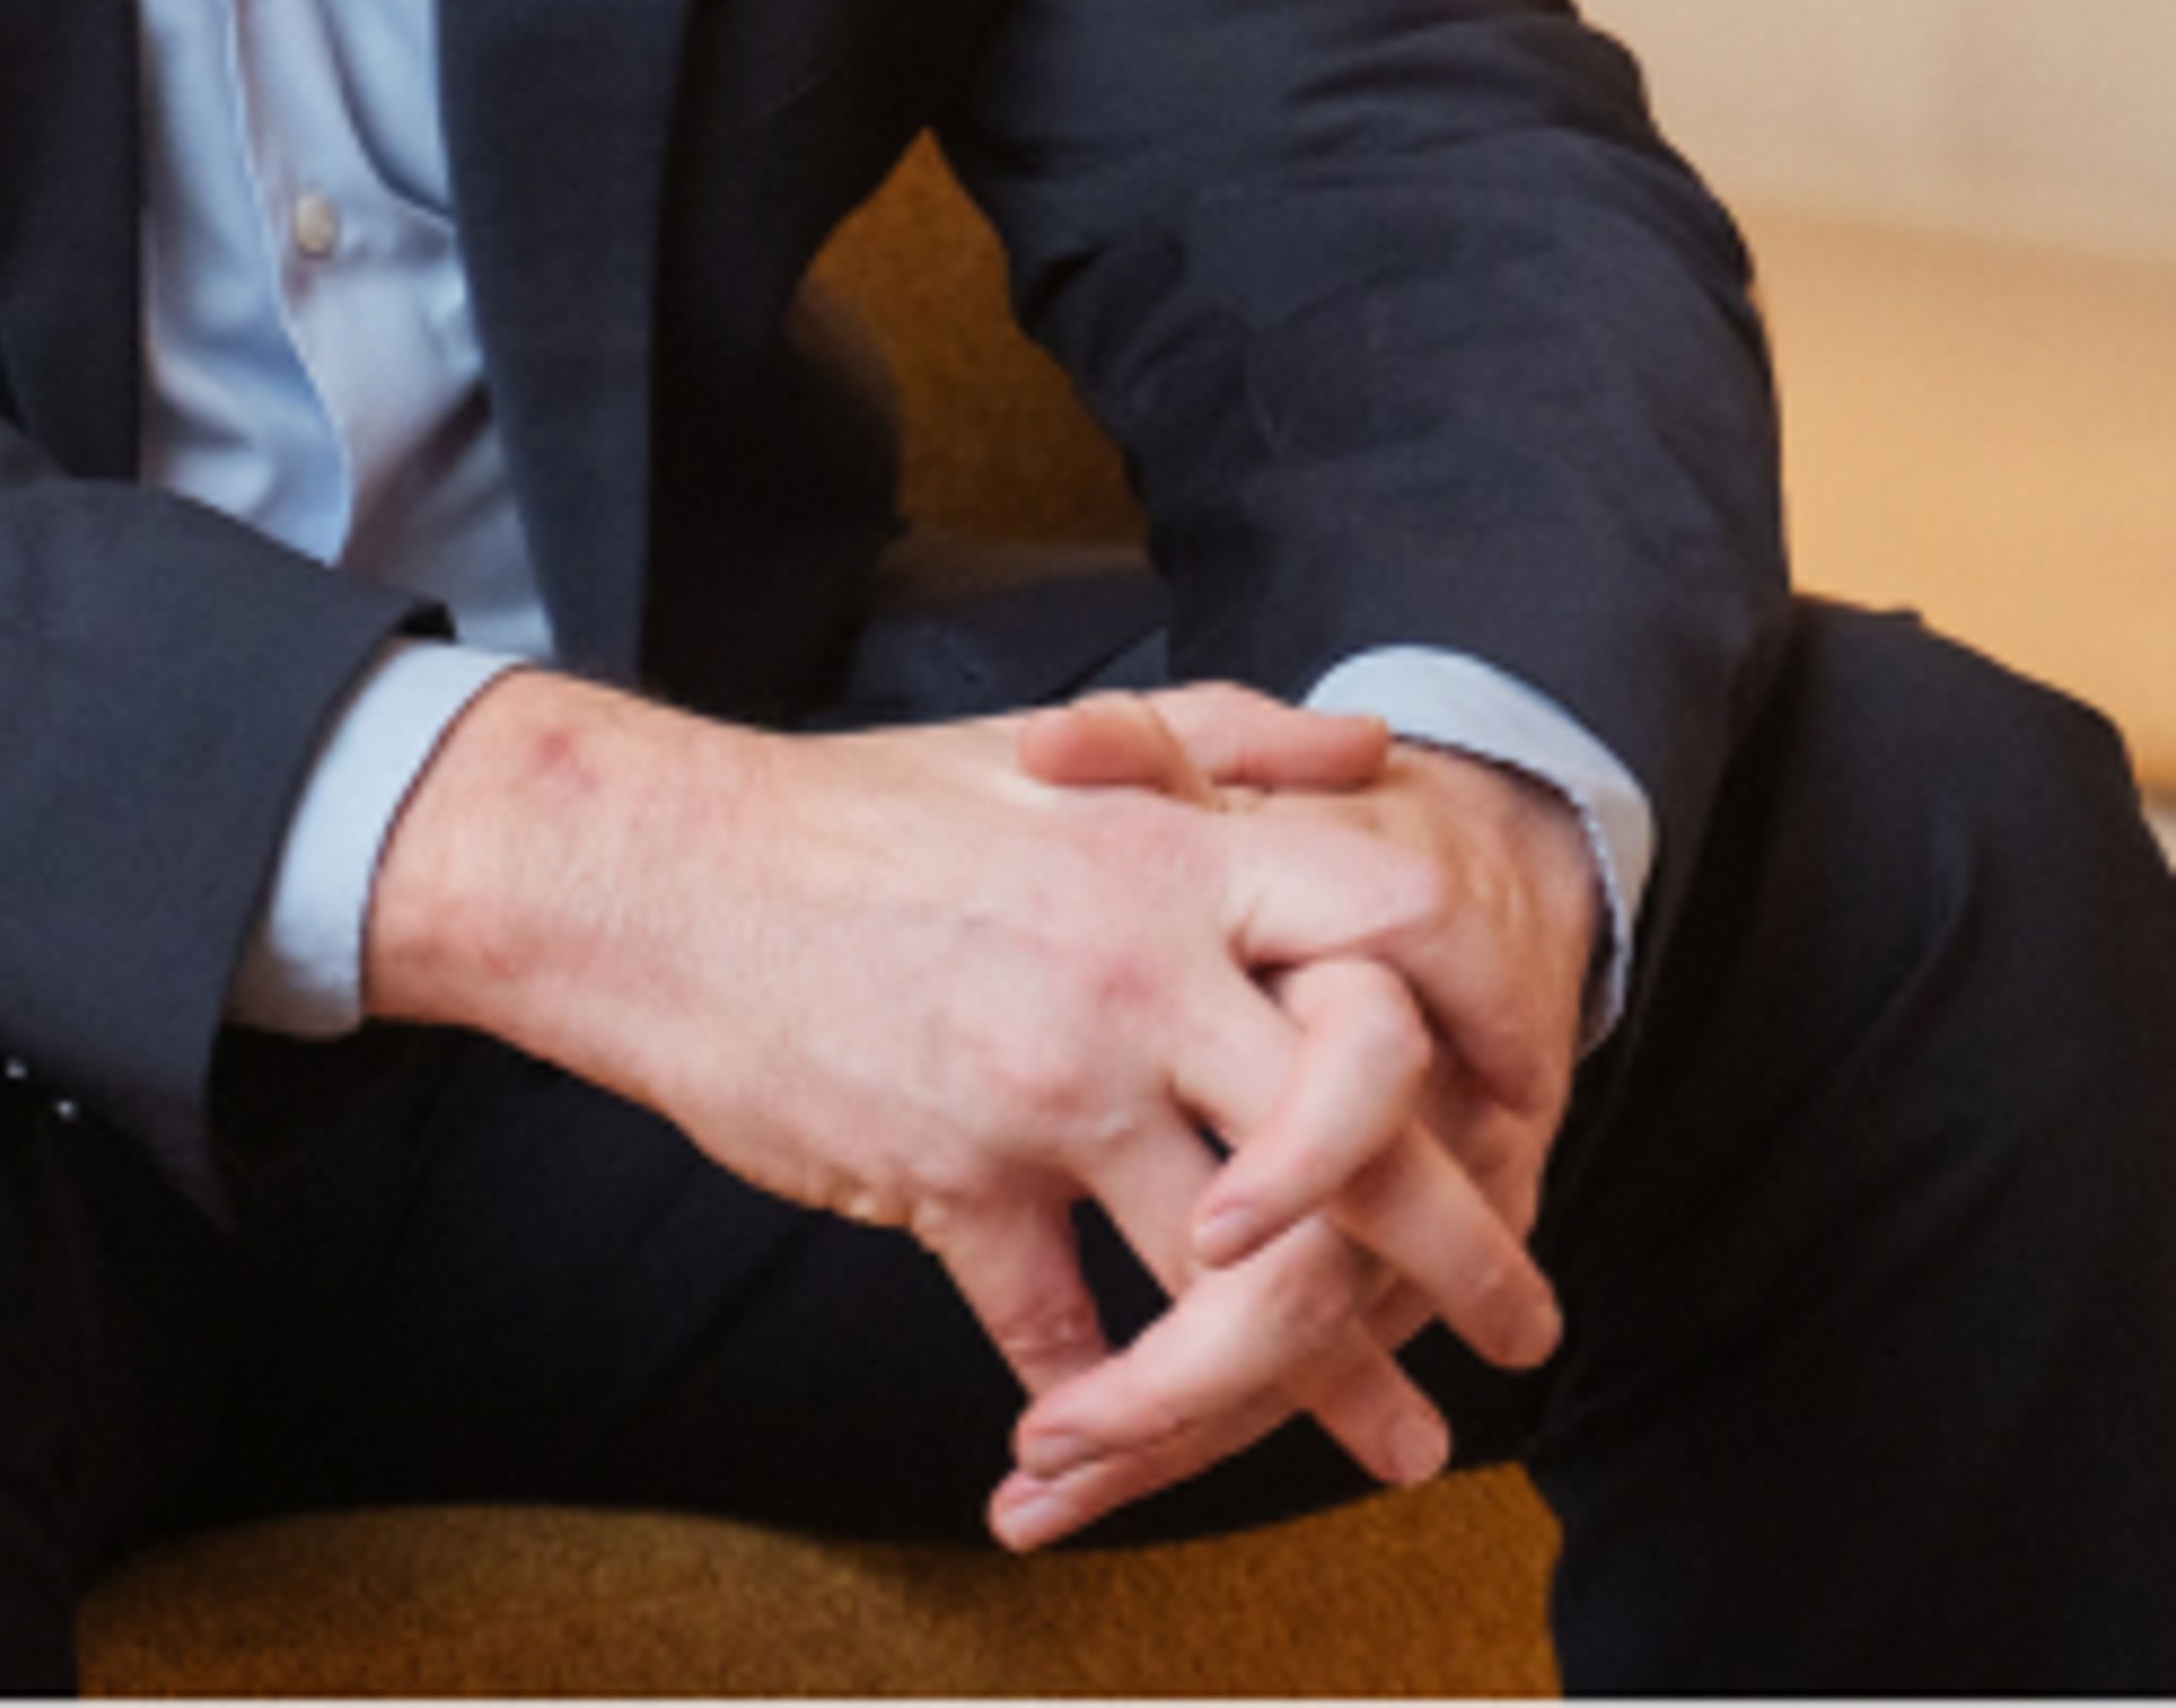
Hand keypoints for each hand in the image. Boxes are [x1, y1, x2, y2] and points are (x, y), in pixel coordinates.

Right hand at [364, 675, 1561, 1526]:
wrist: (659, 873)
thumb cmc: (859, 807)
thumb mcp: (1051, 743)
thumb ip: (1225, 738)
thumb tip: (1376, 742)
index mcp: (1168, 854)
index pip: (1394, 925)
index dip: (1483, 1014)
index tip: (1524, 1092)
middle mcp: (1131, 969)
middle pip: (1356, 1137)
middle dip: (1461, 1250)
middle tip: (1522, 1321)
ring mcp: (1044, 1086)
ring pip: (1234, 1277)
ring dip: (1326, 1379)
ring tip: (1398, 1438)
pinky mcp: (954, 1183)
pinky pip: (1066, 1331)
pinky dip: (1106, 1401)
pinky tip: (1129, 1443)